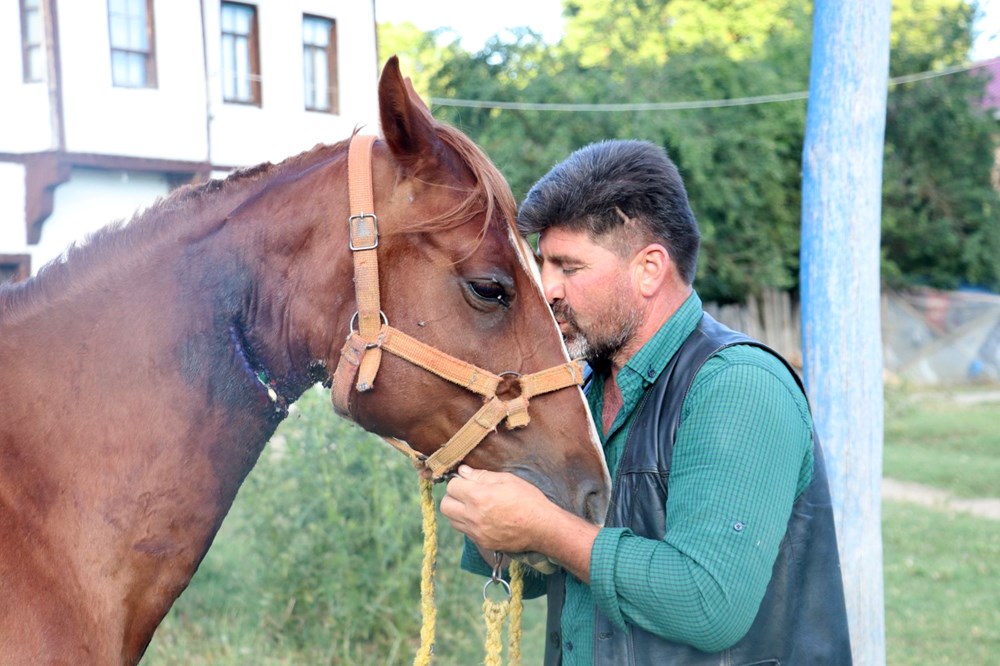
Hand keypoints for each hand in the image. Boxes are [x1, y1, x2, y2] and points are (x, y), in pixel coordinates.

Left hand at [441, 465, 600, 581]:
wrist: (542, 527)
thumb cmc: (528, 500)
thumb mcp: (507, 480)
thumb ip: (481, 476)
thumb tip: (463, 471)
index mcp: (479, 496)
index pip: (452, 486)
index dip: (458, 480)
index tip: (467, 480)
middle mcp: (473, 516)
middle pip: (445, 505)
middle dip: (453, 496)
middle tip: (466, 493)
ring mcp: (476, 532)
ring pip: (452, 520)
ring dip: (458, 511)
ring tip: (474, 506)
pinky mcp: (482, 542)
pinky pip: (465, 531)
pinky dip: (468, 523)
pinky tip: (482, 518)